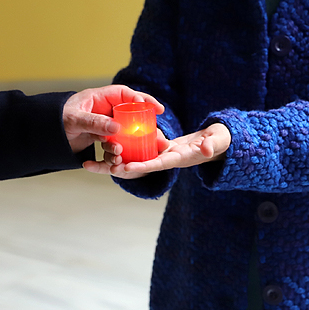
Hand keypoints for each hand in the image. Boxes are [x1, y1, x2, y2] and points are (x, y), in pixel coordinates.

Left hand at [63, 85, 162, 152]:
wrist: (44, 137)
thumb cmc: (56, 121)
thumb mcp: (75, 120)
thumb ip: (96, 123)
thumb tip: (117, 128)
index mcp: (98, 98)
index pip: (124, 94)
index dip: (140, 99)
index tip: (152, 107)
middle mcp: (103, 109)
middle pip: (128, 111)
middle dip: (141, 119)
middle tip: (157, 125)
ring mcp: (103, 123)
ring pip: (123, 129)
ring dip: (127, 140)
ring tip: (127, 148)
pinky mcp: (100, 137)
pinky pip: (114, 142)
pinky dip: (117, 149)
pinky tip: (116, 157)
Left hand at [87, 122, 230, 178]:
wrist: (216, 142)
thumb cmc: (219, 140)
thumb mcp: (217, 141)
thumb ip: (212, 145)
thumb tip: (206, 150)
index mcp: (177, 158)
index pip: (156, 163)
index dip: (141, 166)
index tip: (124, 167)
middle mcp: (165, 159)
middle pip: (137, 166)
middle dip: (115, 168)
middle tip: (93, 167)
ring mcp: (160, 154)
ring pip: (133, 159)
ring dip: (112, 161)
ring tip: (89, 162)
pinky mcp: (157, 148)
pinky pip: (137, 150)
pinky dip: (123, 150)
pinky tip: (105, 146)